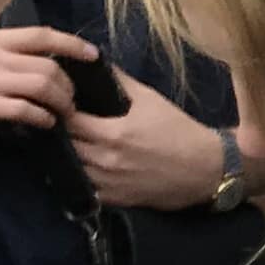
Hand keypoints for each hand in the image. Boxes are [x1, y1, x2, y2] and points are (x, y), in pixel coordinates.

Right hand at [0, 24, 92, 130]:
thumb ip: (7, 56)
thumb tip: (49, 66)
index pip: (41, 36)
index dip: (72, 44)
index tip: (93, 55)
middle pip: (48, 66)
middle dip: (68, 85)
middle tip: (72, 100)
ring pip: (42, 86)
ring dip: (61, 102)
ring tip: (65, 113)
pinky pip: (24, 109)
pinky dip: (43, 117)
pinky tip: (47, 123)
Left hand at [59, 65, 229, 212]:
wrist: (205, 168)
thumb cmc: (179, 130)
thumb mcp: (151, 100)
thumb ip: (120, 82)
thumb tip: (97, 64)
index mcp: (113, 133)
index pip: (70, 122)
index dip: (61, 112)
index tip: (60, 105)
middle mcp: (107, 160)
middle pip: (66, 146)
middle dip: (60, 134)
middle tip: (59, 123)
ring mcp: (110, 183)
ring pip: (71, 170)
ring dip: (67, 157)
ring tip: (68, 144)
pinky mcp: (116, 200)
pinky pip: (86, 189)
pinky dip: (80, 178)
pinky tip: (82, 167)